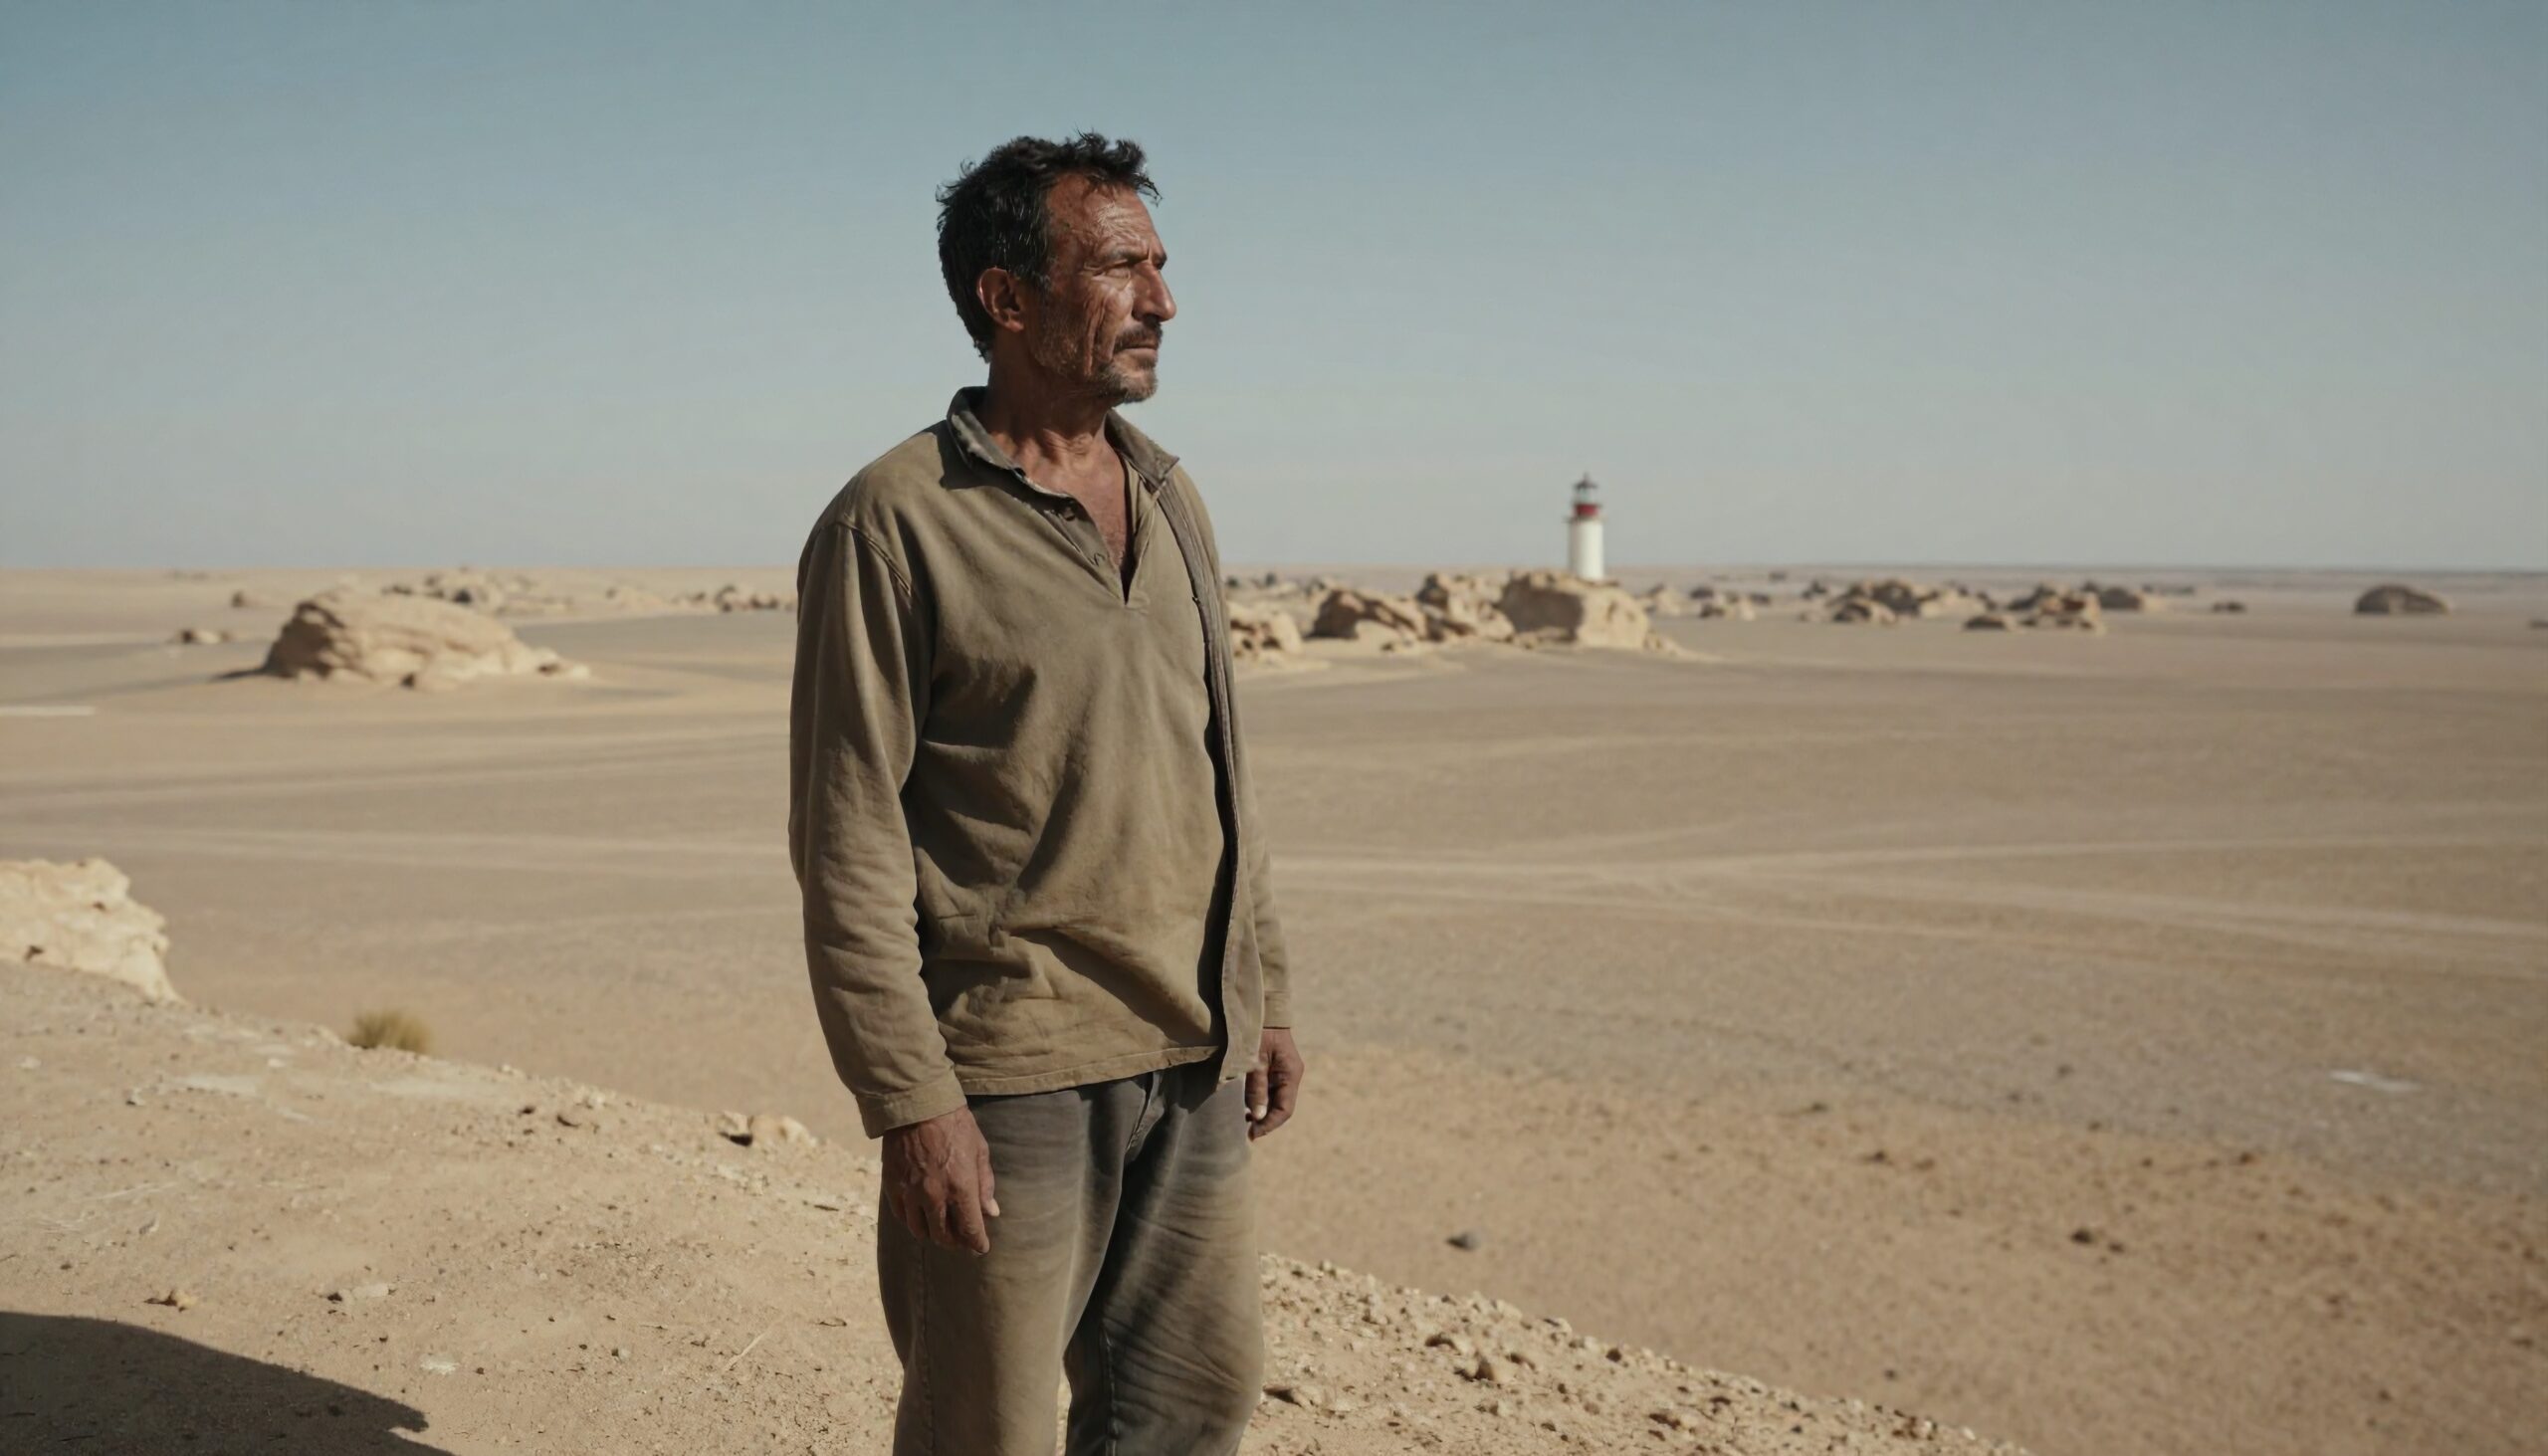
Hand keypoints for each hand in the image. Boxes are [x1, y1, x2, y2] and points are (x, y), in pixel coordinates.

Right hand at [881, 1106, 999, 1253]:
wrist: (917, 1105)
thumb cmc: (955, 1124)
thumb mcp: (979, 1150)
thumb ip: (985, 1184)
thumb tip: (991, 1212)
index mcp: (961, 1188)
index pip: (970, 1230)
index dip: (976, 1243)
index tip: (981, 1248)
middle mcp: (934, 1196)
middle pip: (943, 1236)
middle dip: (955, 1243)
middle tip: (962, 1242)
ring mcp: (911, 1193)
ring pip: (920, 1230)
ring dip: (932, 1235)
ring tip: (940, 1232)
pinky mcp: (892, 1186)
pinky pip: (901, 1216)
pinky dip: (911, 1222)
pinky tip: (919, 1218)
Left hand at [1246, 1027, 1303, 1140]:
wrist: (1262, 1006)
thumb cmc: (1258, 1030)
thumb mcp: (1255, 1059)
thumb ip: (1257, 1087)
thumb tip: (1258, 1116)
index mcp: (1290, 1074)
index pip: (1284, 1109)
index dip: (1269, 1124)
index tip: (1252, 1134)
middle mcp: (1291, 1075)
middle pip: (1281, 1107)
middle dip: (1265, 1121)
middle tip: (1246, 1132)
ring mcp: (1284, 1071)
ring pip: (1275, 1100)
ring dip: (1262, 1112)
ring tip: (1244, 1121)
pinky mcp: (1275, 1068)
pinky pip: (1270, 1090)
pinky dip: (1260, 1100)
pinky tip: (1246, 1106)